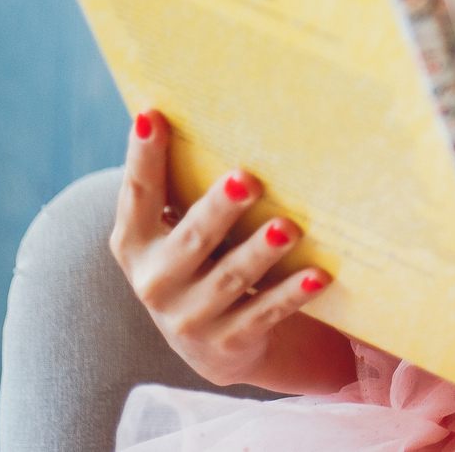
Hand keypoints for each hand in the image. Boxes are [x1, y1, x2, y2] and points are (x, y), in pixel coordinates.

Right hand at [109, 111, 349, 391]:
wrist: (212, 344)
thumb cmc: (199, 260)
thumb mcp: (178, 230)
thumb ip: (184, 188)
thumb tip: (221, 109)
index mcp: (136, 243)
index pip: (138, 194)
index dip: (142, 156)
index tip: (153, 115)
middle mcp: (156, 281)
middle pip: (192, 239)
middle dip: (219, 210)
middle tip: (248, 179)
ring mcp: (190, 317)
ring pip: (231, 278)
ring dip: (260, 252)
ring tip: (288, 228)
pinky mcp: (228, 343)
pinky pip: (265, 313)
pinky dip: (292, 295)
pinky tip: (319, 276)